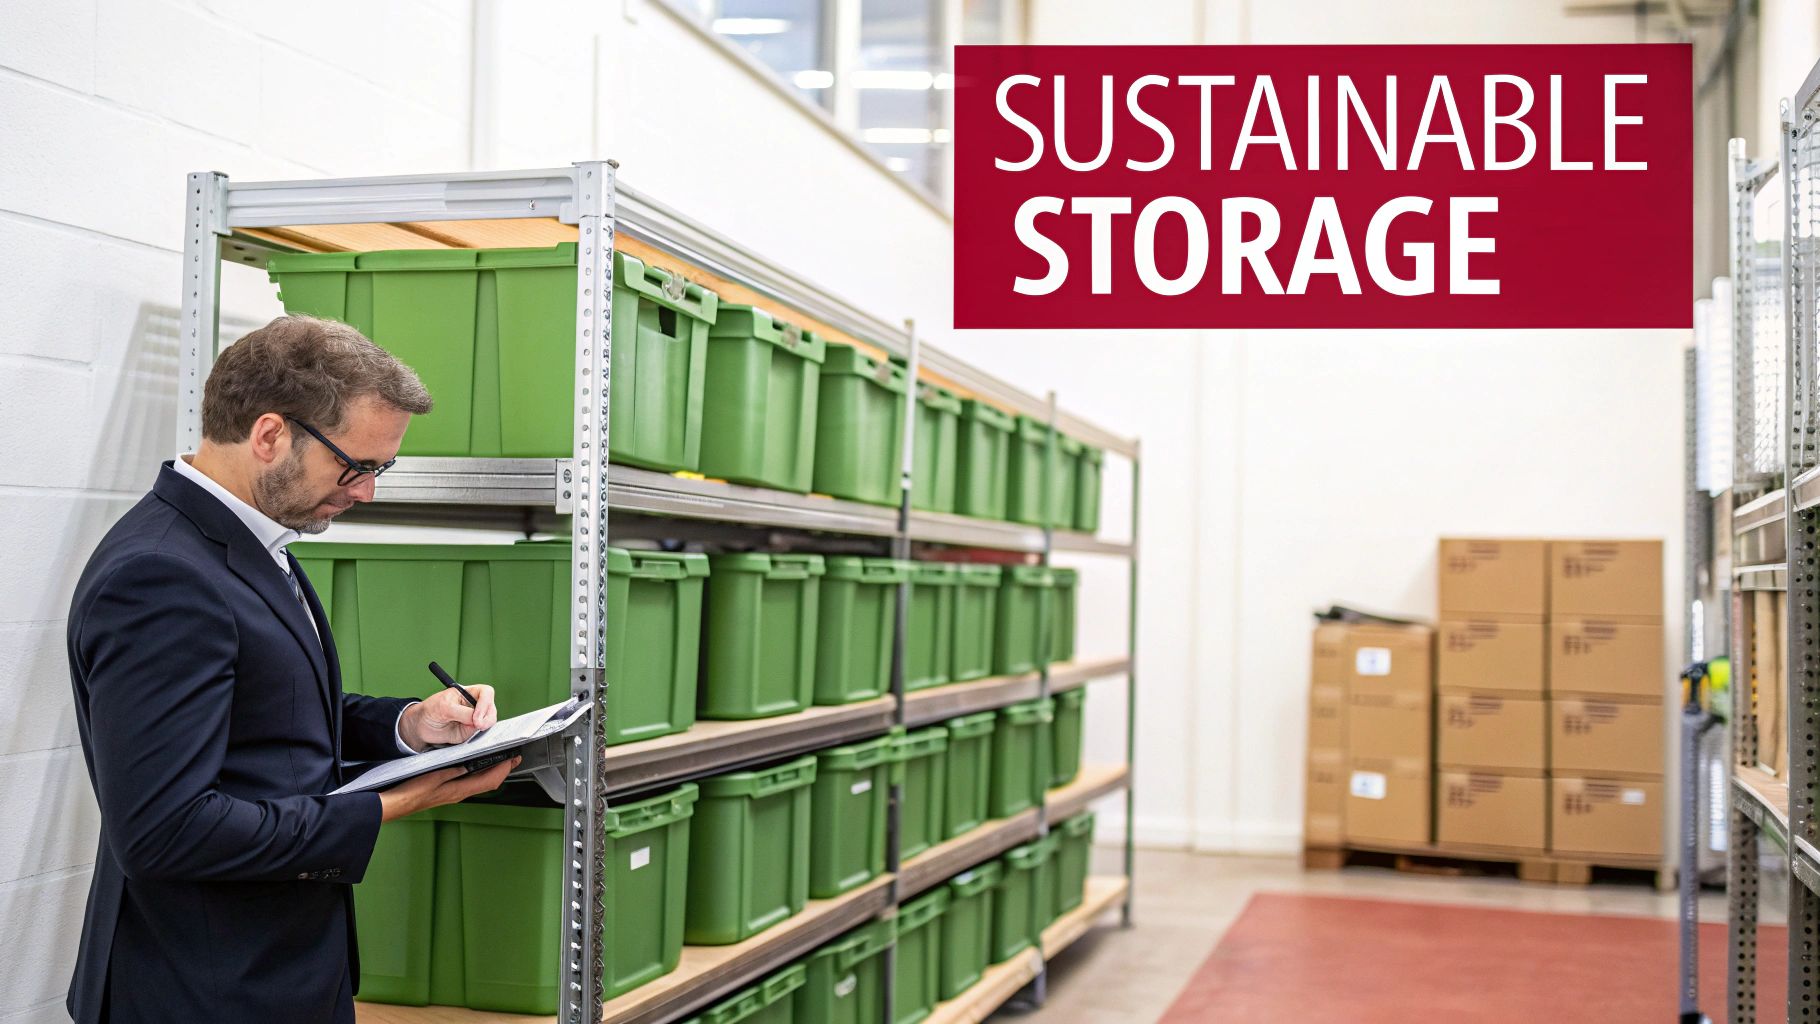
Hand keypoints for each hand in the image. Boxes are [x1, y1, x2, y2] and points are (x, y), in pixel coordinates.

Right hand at [379, 756, 518, 822]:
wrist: (396, 804)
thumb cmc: (412, 792)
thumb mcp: (434, 776)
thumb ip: (453, 770)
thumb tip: (470, 765)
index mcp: (459, 790)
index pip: (490, 781)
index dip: (504, 770)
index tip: (513, 758)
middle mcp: (460, 793)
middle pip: (488, 783)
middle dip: (502, 770)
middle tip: (512, 758)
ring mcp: (454, 793)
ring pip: (480, 783)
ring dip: (492, 771)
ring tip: (499, 759)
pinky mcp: (448, 791)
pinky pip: (470, 783)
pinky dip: (479, 773)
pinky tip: (476, 765)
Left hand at [400, 684, 497, 751]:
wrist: (421, 727)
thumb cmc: (430, 710)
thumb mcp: (444, 708)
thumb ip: (463, 713)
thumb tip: (477, 721)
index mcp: (469, 693)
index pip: (486, 693)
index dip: (485, 703)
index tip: (477, 716)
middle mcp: (474, 704)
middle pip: (491, 707)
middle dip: (487, 717)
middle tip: (477, 725)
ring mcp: (475, 718)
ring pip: (490, 720)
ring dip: (485, 725)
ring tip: (474, 728)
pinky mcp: (471, 730)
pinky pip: (482, 732)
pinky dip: (481, 734)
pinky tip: (471, 732)